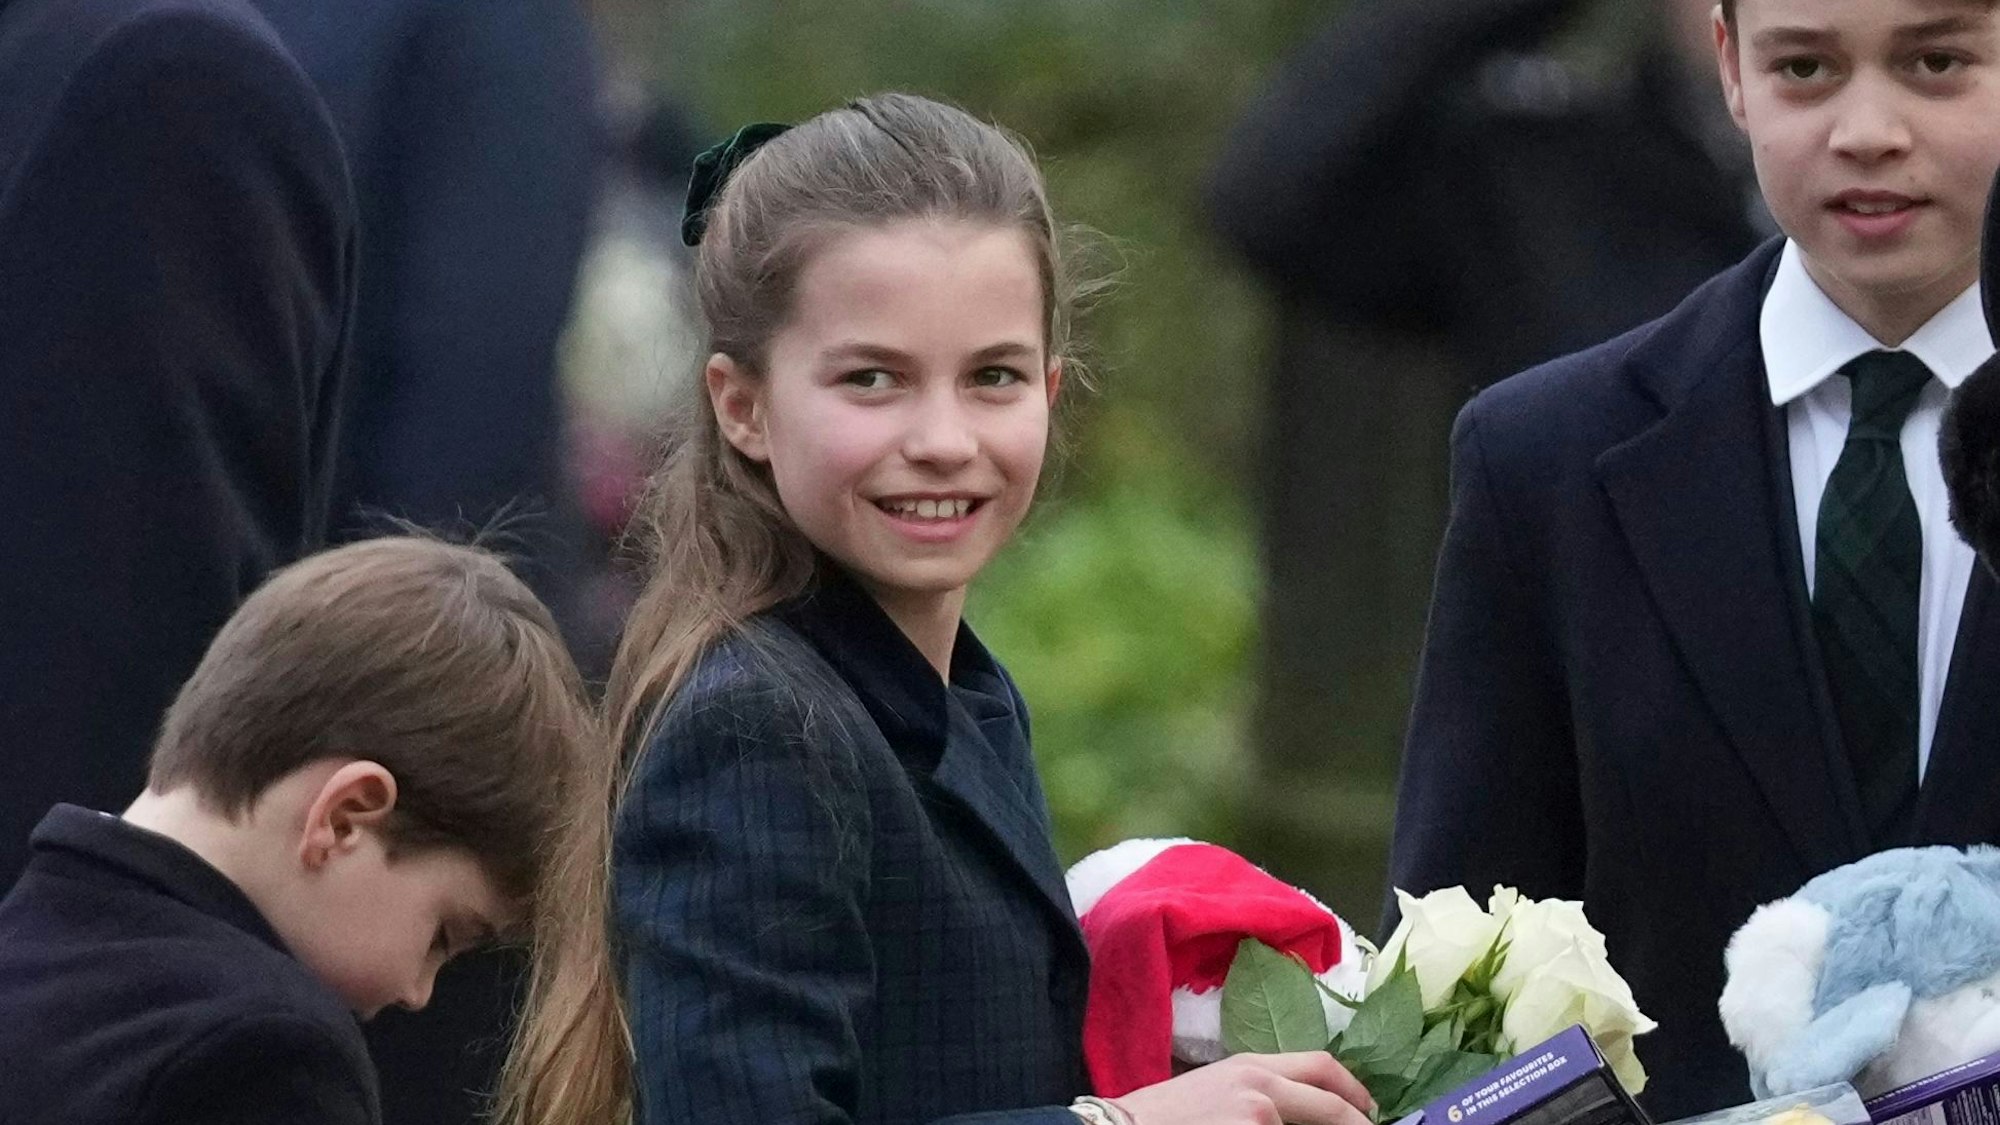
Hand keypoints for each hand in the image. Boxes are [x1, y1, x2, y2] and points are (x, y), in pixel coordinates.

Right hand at [1111, 1051, 1374, 1124]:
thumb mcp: (1213, 1090)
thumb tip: (1293, 1114)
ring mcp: (1258, 1120)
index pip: (1321, 1066)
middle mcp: (1261, 1089)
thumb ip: (1257, 1095)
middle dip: (1357, 1124)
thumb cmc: (1159, 1117)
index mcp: (1250, 1066)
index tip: (1368, 1109)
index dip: (1353, 1090)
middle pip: (1331, 1106)